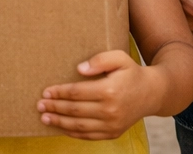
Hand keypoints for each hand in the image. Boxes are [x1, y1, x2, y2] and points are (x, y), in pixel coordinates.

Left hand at [38, 49, 157, 138]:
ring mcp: (111, 124)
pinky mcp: (113, 133)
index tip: (46, 91)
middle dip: (55, 107)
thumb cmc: (132, 72)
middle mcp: (110, 110)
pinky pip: (88, 135)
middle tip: (40, 105)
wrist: (152, 93)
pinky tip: (62, 127)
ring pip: (79, 125)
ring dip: (59, 122)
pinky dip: (73, 132)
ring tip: (45, 118)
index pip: (77, 93)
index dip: (59, 92)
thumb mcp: (119, 57)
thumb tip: (79, 69)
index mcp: (109, 90)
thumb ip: (100, 60)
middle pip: (75, 110)